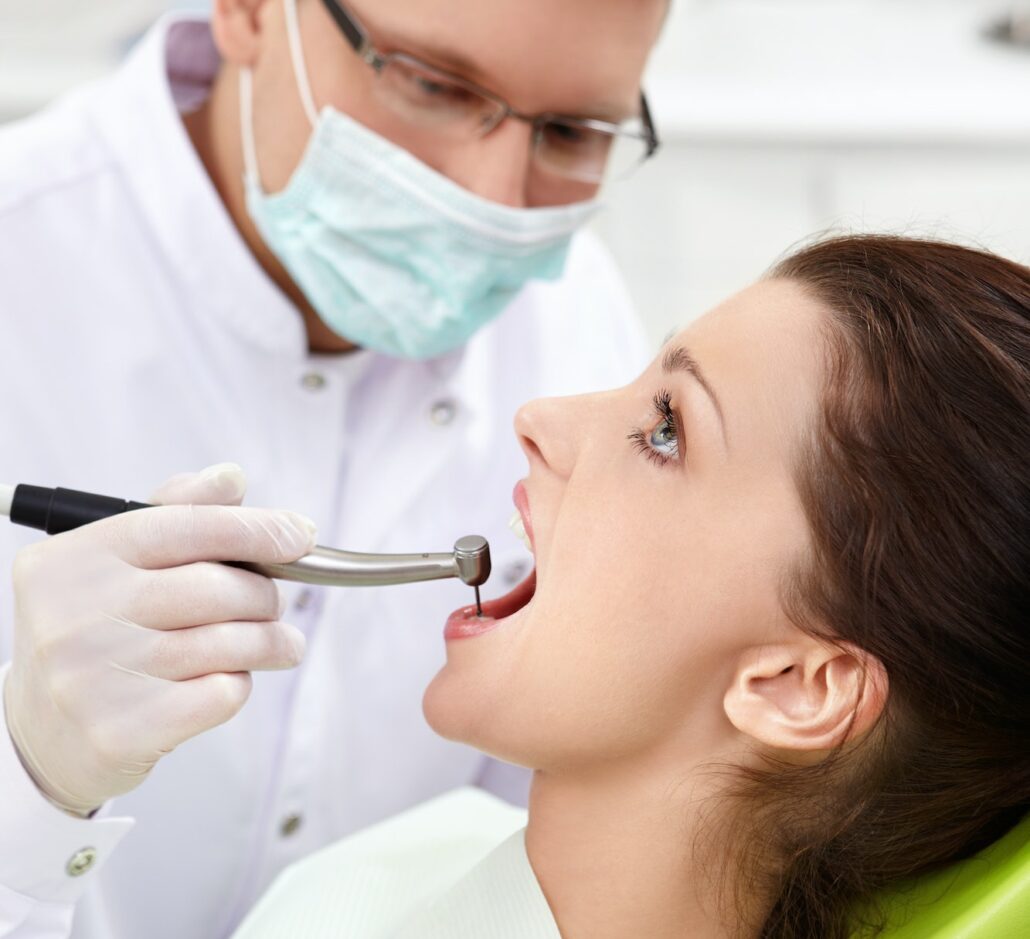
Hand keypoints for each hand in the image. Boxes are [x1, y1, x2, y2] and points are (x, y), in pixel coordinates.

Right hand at [3, 464, 315, 816]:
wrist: (44, 739)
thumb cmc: (96, 637)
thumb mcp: (115, 567)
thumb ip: (175, 513)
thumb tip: (231, 478)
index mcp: (69, 562)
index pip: (182, 527)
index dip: (253, 528)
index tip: (300, 534)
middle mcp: (71, 617)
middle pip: (215, 587)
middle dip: (264, 593)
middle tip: (274, 603)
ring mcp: (91, 679)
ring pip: (227, 642)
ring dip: (271, 640)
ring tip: (282, 644)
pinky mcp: (119, 733)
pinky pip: (221, 693)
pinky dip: (241, 683)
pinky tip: (230, 681)